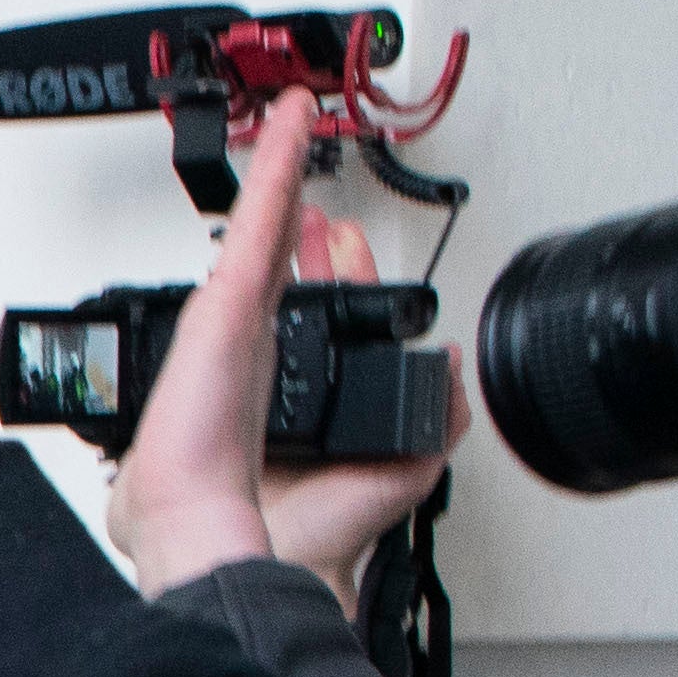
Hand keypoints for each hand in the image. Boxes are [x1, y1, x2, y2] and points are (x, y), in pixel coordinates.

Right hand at [100, 93, 455, 594]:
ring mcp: (235, 327)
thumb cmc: (306, 520)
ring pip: (264, 232)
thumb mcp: (403, 465)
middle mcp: (261, 345)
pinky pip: (253, 232)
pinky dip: (270, 177)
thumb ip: (437, 415)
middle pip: (282, 257)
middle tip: (296, 159)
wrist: (246, 544)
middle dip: (291, 208)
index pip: (318, 299)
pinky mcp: (223, 315)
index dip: (331, 259)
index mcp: (300, 375)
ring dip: (276, 176)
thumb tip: (454, 364)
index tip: (333, 228)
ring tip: (286, 132)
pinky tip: (281, 142)